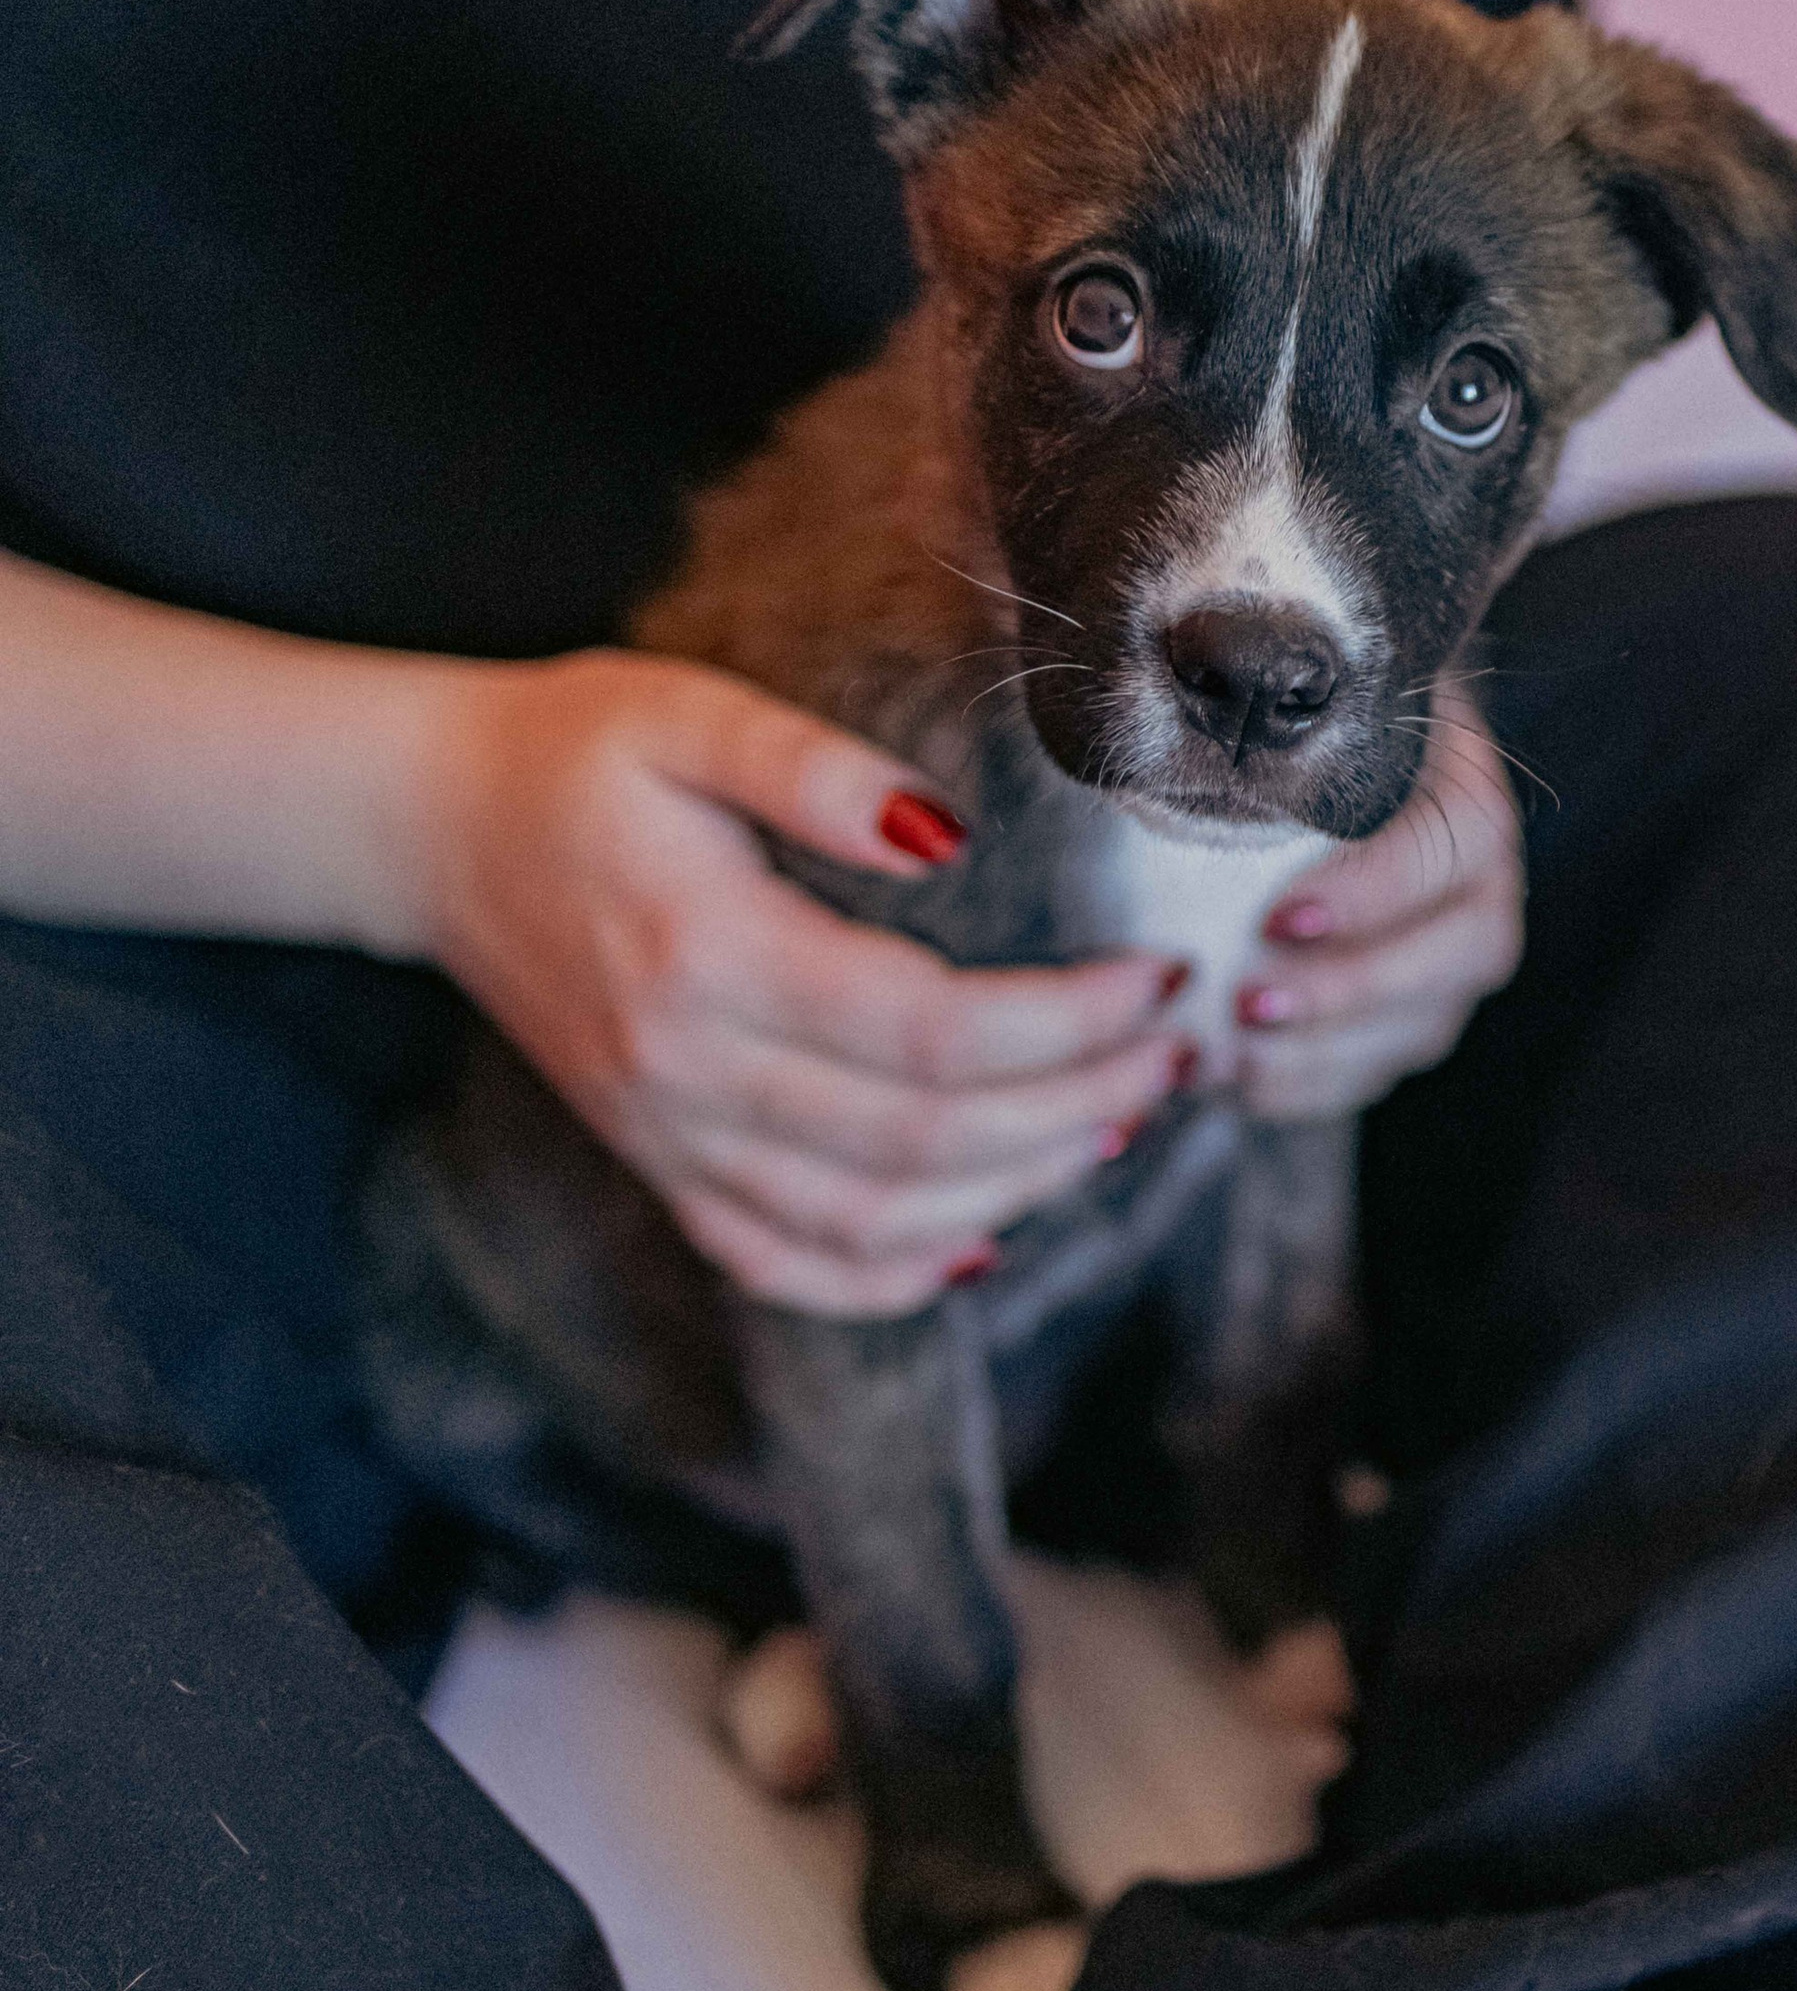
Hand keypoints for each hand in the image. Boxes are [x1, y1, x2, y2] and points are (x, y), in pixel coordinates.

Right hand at [411, 650, 1194, 1315]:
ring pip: (873, 1221)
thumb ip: (816, 772)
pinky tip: (982, 1239)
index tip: (1159, 980)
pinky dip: (892, 1276)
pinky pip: (785, 1265)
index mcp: (705, 952)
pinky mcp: (662, 1166)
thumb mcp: (687, 714)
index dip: (1066, 1023)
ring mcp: (670, 1137)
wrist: (426, 830)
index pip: (928, 1031)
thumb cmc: (571, 755)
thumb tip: (946, 833)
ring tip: (1118, 1121)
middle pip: (923, 1139)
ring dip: (1017, 1188)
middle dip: (1077, 1104)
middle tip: (1176, 1052)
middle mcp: (687, 1072)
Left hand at [1231, 681, 1525, 1119]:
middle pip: (1460, 951)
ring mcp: (1456, 958)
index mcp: (1465, 794)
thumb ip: (1275, 742)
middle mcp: (1484, 882)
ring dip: (1327, 1052)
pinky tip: (1244, 1080)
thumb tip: (1195, 754)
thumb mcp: (1300, 720)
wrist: (1326, 769)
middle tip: (1250, 1001)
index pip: (1450, 842)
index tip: (1279, 917)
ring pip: (1425, 1024)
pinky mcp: (1418, 1016)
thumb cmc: (1302, 743)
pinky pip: (1383, 1069)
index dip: (1374, 890)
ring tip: (1237, 1055)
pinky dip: (1313, 1085)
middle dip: (1351, 988)